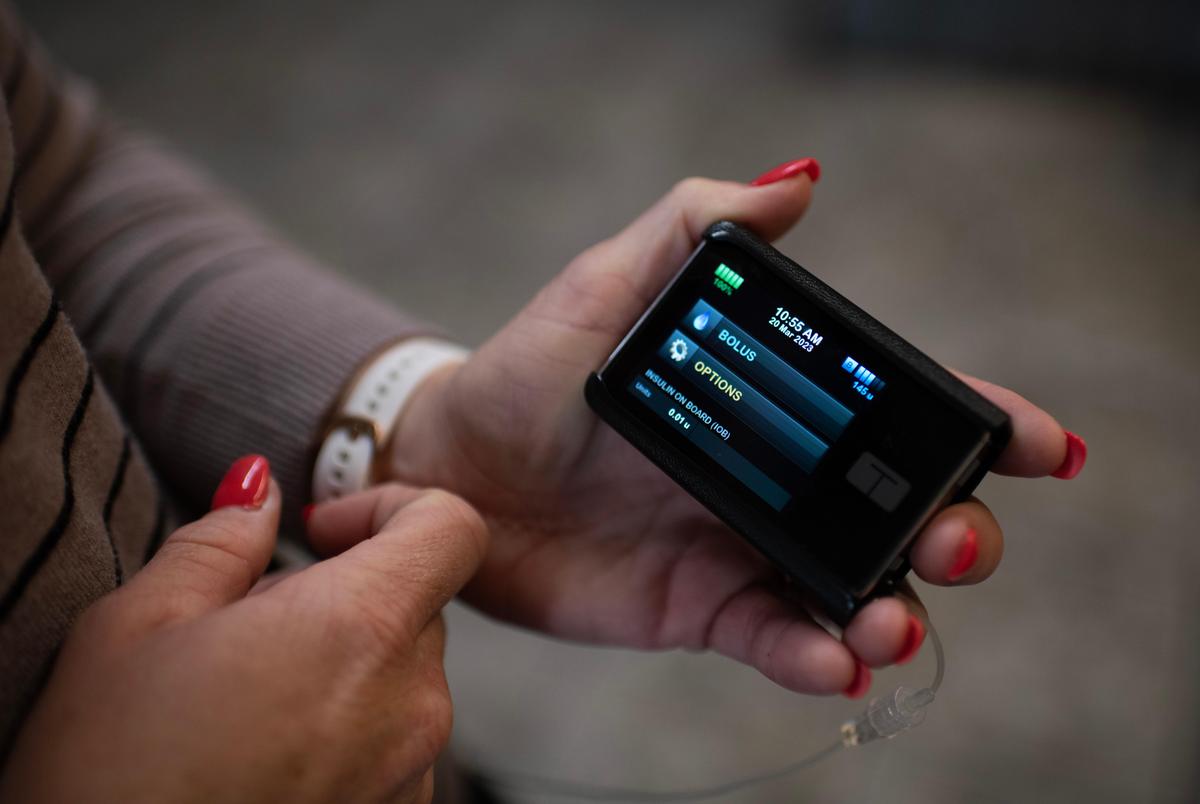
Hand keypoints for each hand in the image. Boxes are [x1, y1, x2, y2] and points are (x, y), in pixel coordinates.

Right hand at [0, 456, 487, 803]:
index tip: (325, 532)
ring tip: (245, 703)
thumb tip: (262, 491)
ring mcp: (413, 770)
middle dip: (343, 594)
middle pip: (415, 601)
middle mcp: (409, 701)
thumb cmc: (110, 781)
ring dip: (342, 664)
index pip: (453, 528)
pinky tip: (267, 758)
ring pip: (401, 673)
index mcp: (359, 627)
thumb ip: (221, 540)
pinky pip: (394, 741)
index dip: (395, 507)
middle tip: (246, 630)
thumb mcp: (136, 628)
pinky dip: (347, 727)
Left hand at [388, 159, 1084, 696]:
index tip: (1041, 447)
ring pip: (852, 592)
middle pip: (899, 515)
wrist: (452, 467)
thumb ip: (693, 229)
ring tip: (891, 622)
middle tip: (953, 536)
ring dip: (896, 611)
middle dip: (953, 531)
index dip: (981, 432)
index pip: (894, 419)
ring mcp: (742, 551)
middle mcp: (777, 482)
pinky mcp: (699, 610)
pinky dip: (814, 656)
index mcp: (776, 405)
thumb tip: (799, 180)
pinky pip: (774, 639)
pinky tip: (834, 660)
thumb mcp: (607, 283)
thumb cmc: (530, 371)